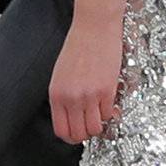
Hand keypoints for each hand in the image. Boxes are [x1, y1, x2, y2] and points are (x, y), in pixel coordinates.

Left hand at [51, 13, 123, 142]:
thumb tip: (70, 116)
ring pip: (95, 128)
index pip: (61, 130)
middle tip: (91, 125)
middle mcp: (70, 98)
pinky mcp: (107, 90)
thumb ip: (64, 96)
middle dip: (86, 134)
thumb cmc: (77, 48)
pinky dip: (110, 113)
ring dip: (99, 125)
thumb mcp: (61, 75)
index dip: (71, 136)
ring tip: (100, 113)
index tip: (77, 133)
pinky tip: (109, 103)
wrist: (93, 28)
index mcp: (56, 94)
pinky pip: (108, 115)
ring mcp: (89, 95)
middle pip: (78, 134)